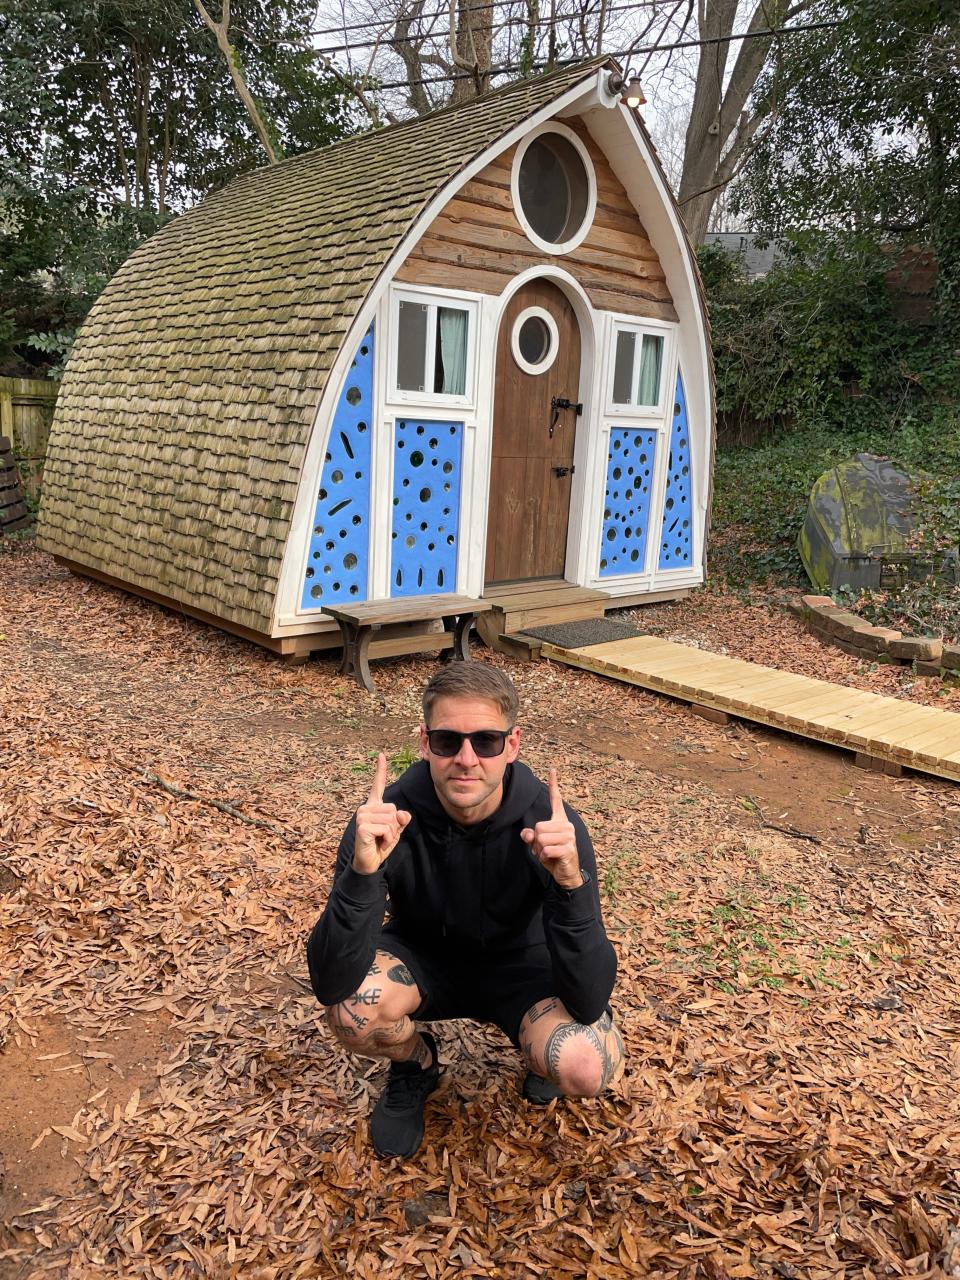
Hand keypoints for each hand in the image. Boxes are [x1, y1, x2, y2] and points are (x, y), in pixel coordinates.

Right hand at [352, 753, 410, 874]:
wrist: (369, 861)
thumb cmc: (380, 844)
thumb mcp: (395, 830)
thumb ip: (401, 820)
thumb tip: (403, 815)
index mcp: (374, 806)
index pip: (377, 785)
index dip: (380, 770)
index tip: (381, 755)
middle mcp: (366, 808)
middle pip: (394, 810)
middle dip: (394, 826)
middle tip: (383, 835)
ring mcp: (362, 815)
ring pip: (391, 820)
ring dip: (391, 834)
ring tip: (380, 839)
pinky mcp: (362, 826)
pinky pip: (387, 829)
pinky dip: (387, 839)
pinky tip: (378, 843)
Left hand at [520, 768, 582, 889]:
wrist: (566, 874)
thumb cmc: (552, 856)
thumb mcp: (538, 845)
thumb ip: (531, 836)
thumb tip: (526, 833)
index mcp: (560, 820)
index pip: (556, 800)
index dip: (553, 784)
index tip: (552, 769)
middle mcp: (566, 825)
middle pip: (538, 827)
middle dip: (536, 841)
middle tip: (545, 848)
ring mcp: (569, 836)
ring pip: (540, 838)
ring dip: (540, 850)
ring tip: (549, 853)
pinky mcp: (568, 848)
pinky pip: (545, 849)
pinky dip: (543, 857)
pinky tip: (552, 859)